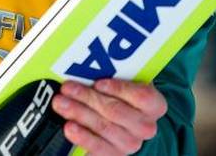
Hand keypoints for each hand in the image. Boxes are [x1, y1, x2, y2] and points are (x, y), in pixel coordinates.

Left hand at [51, 79, 166, 154]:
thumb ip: (114, 76)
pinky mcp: (115, 154)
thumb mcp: (126, 83)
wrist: (126, 125)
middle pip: (115, 111)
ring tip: (61, 103)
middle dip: (87, 97)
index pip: (141, 96)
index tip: (97, 83)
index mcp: (155, 105)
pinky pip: (97, 147)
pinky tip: (69, 127)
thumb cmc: (123, 97)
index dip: (119, 89)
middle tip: (67, 88)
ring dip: (78, 113)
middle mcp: (146, 127)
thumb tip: (87, 68)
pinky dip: (82, 136)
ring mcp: (131, 143)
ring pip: (102, 126)